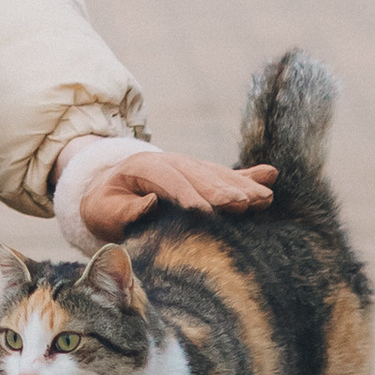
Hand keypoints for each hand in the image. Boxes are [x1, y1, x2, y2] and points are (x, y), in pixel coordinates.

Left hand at [78, 149, 278, 238]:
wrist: (108, 189)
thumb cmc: (105, 206)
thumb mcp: (103, 210)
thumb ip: (125, 210)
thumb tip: (151, 202)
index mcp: (143, 166)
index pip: (169, 180)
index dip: (187, 196)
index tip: (206, 214)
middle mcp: (170, 161)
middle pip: (199, 174)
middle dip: (221, 190)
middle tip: (243, 205)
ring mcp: (189, 166)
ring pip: (217, 174)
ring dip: (241, 186)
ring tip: (264, 198)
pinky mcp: (202, 176)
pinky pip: (228, 175)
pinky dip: (249, 176)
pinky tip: (271, 175)